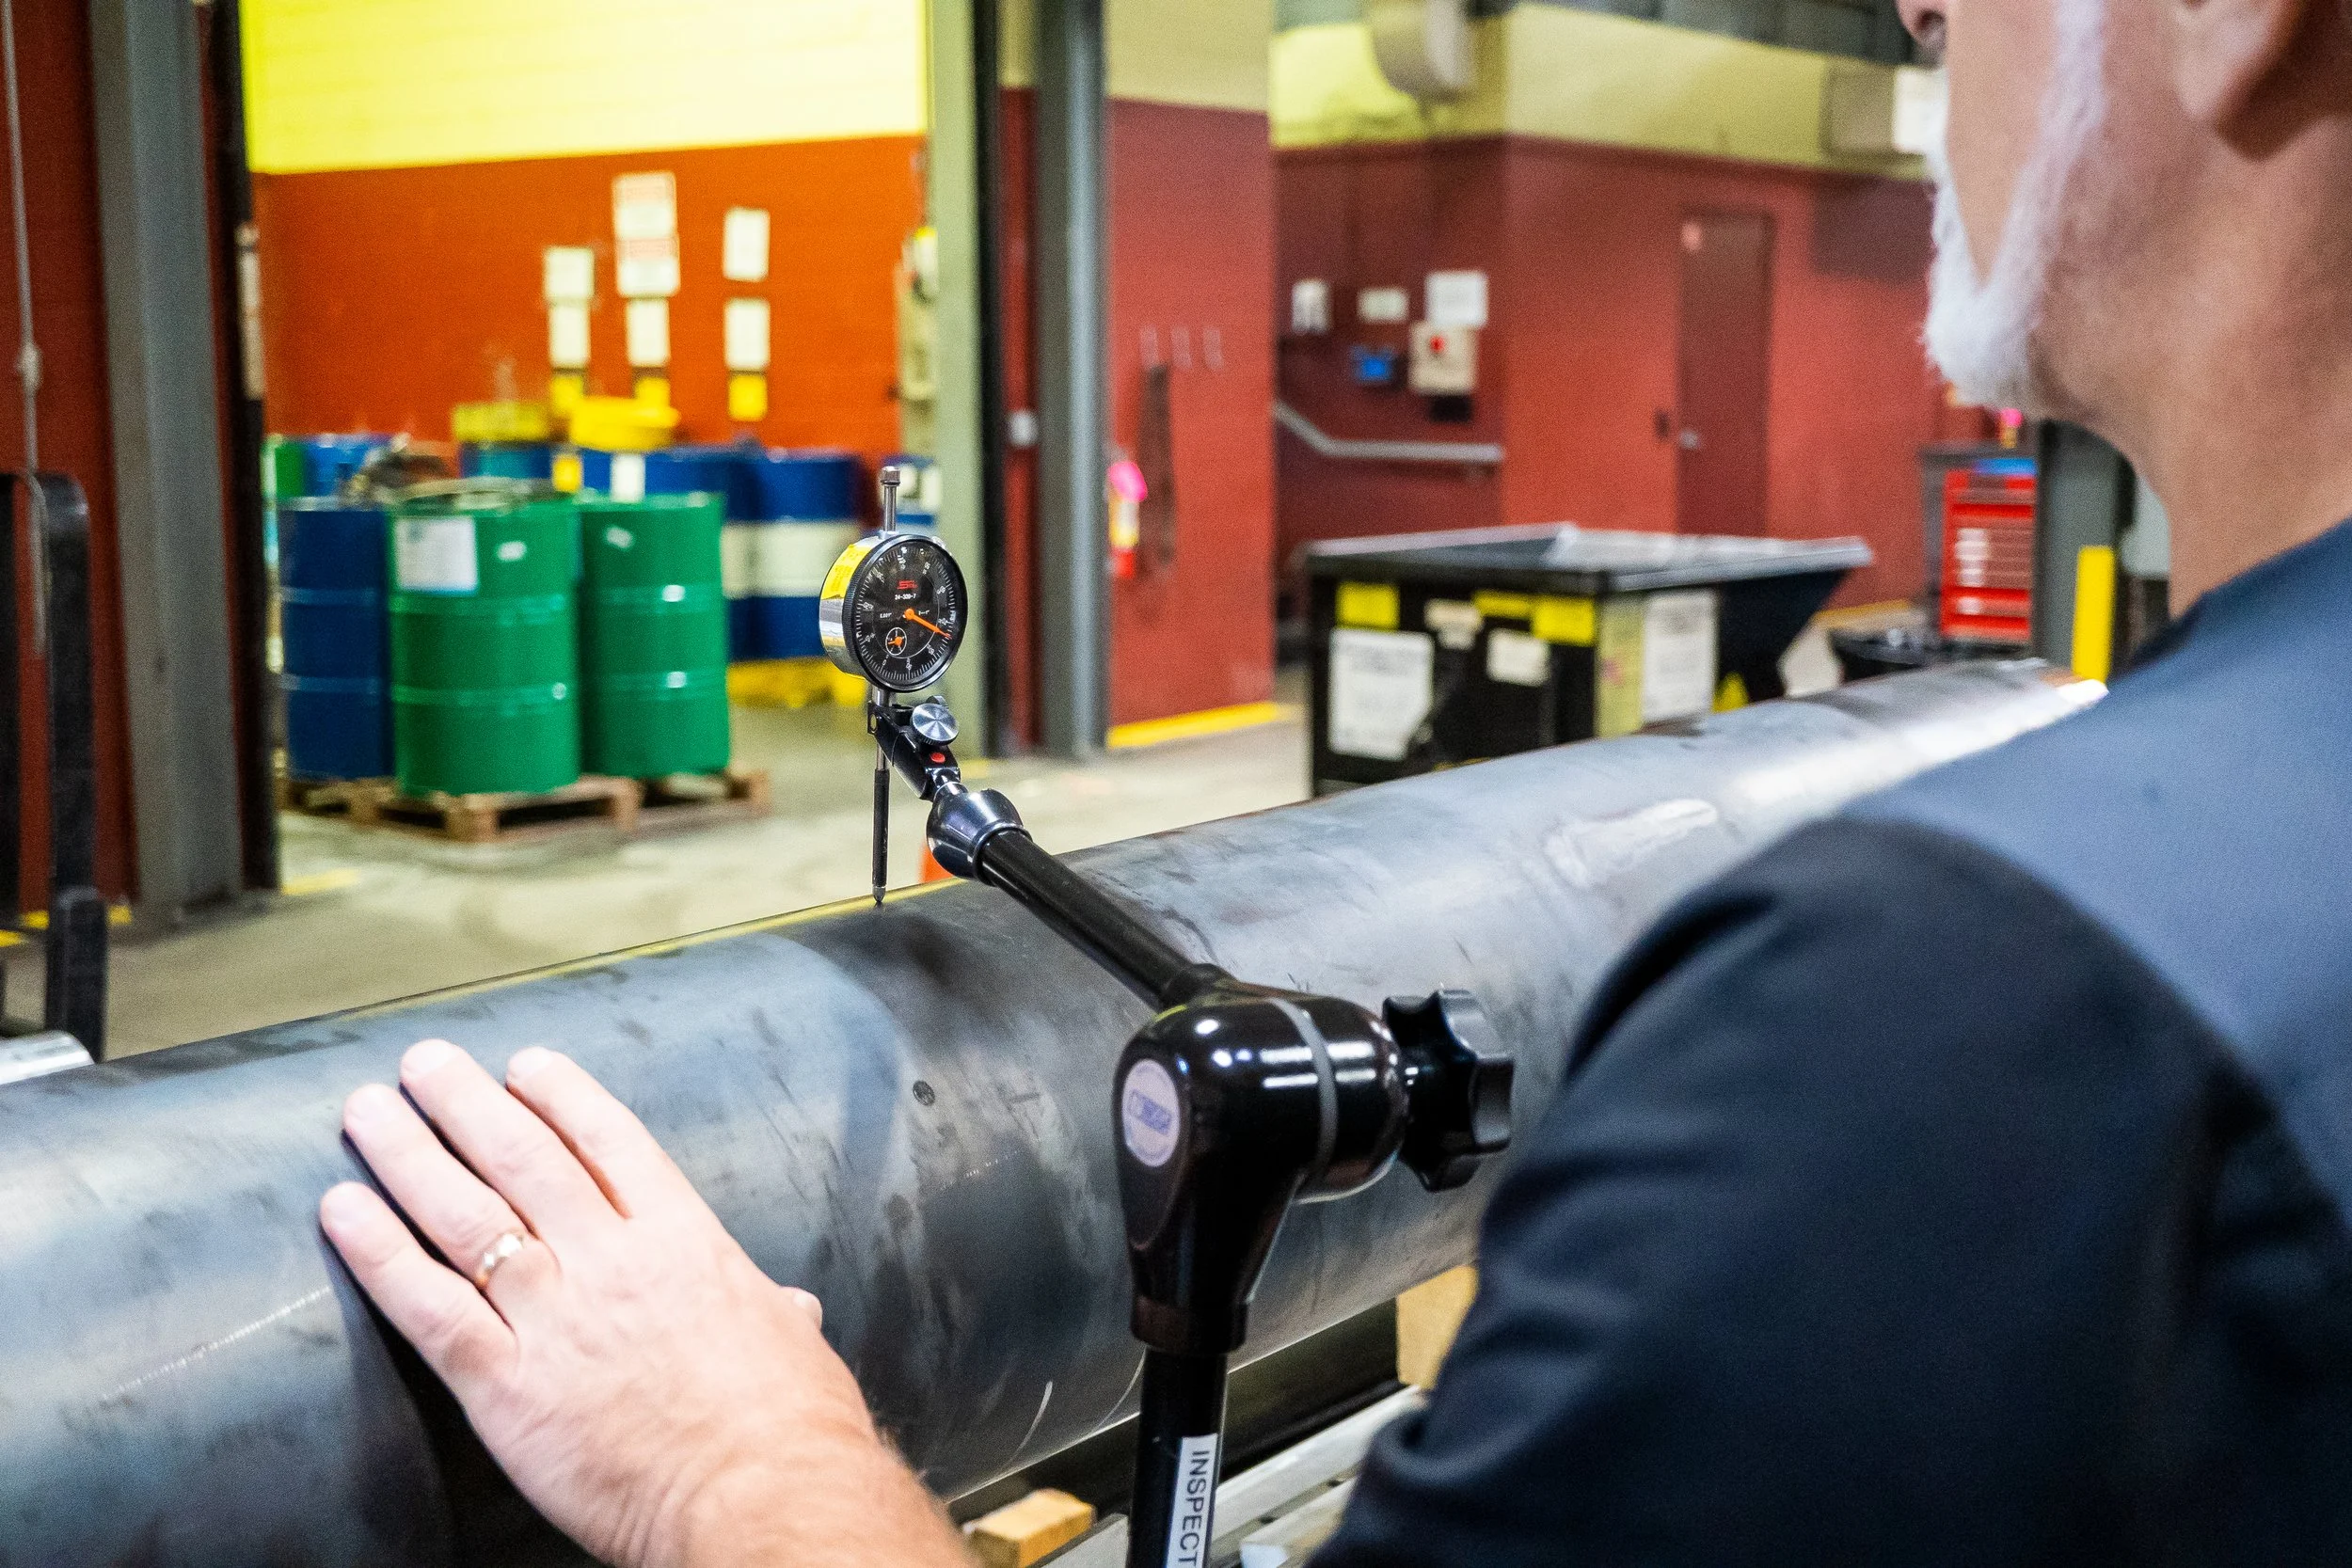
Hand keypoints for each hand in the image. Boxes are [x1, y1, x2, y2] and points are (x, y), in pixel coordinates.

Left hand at [319, 1040, 964, 1567]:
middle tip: (423, 1064)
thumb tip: (792, 1307)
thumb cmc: (790, 1424)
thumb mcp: (792, 1341)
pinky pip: (427, 1306)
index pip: (608, 1142)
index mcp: (683, 1240)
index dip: (559, 1096)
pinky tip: (343, 1210)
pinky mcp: (506, 1385)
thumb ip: (776, 1310)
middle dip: (464, 1103)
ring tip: (369, 1111)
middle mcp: (611, 1261)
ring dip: (408, 1154)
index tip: (522, 1065)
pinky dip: (379, 1253)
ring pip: (465, 1214)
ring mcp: (555, 1318)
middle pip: (523, 1158)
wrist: (763, 1492)